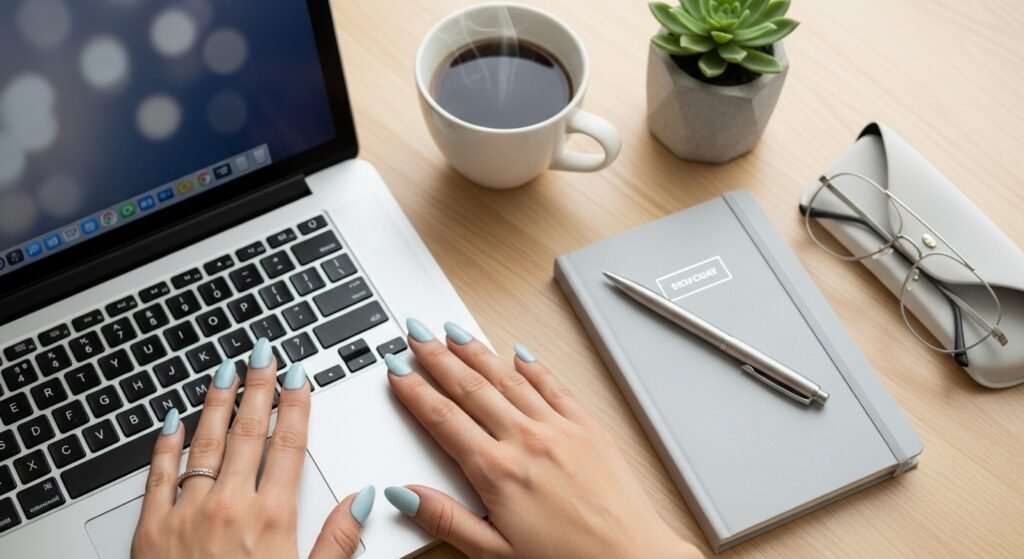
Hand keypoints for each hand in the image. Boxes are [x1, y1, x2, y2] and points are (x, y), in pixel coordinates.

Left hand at [132, 338, 374, 558]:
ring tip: (225, 370)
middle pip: (249, 432)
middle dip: (258, 387)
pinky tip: (173, 420)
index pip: (288, 445)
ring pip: (205, 441)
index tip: (298, 377)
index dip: (296, 405)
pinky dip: (167, 443)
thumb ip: (338, 539)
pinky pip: (158, 474)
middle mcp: (229, 507)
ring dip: (217, 401)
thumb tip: (364, 498)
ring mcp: (186, 514)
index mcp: (272, 519)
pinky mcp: (149, 530)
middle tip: (262, 354)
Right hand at [383, 320, 701, 558]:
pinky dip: (533, 367)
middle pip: (471, 388)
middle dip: (439, 358)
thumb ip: (446, 520)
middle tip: (417, 335)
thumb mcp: (495, 553)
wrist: (632, 558)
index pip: (443, 419)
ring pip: (508, 379)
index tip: (397, 371)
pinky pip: (554, 386)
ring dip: (478, 352)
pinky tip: (518, 353)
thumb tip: (403, 495)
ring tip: (454, 332)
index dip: (415, 392)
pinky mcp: (587, 427)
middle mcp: (526, 440)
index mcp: (497, 472)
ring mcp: (558, 429)